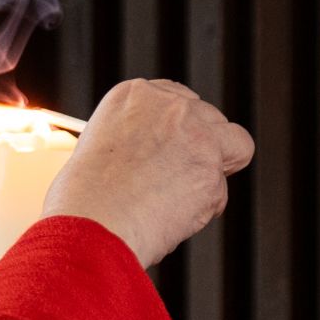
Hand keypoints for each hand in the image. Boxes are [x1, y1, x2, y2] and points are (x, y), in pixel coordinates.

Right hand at [43, 80, 255, 268]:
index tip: (174, 150)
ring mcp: (195, 134)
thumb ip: (139, 141)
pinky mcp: (212, 168)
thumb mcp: (101, 148)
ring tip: (178, 200)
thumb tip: (164, 158)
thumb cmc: (84, 200)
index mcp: (134, 95)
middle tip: (176, 182)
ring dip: (216, 172)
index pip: (179, 99)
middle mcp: (169, 106)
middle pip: (211, 119)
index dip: (182, 129)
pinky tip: (171, 218)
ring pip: (236, 146)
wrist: (91, 223)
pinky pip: (219, 192)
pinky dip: (203, 210)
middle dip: (204, 149)